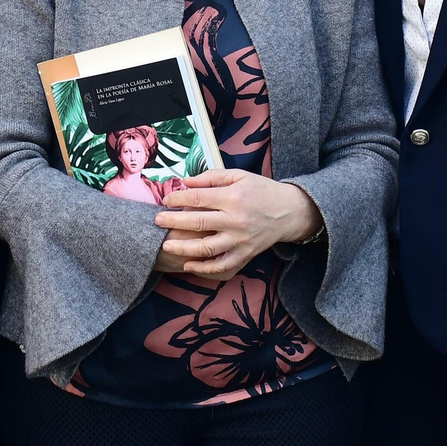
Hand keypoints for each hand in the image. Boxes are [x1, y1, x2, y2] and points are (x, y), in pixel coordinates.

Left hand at [154, 169, 321, 279]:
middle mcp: (236, 220)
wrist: (289, 212)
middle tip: (157, 221)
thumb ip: (211, 177)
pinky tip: (188, 265)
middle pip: (198, 222)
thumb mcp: (239, 176)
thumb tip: (185, 181)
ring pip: (207, 249)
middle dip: (174, 221)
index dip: (178, 198)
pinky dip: (203, 269)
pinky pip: (222, 266)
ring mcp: (240, 240)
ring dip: (184, 248)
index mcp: (233, 198)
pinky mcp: (245, 255)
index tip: (166, 200)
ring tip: (167, 246)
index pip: (199, 198)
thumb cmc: (261, 191)